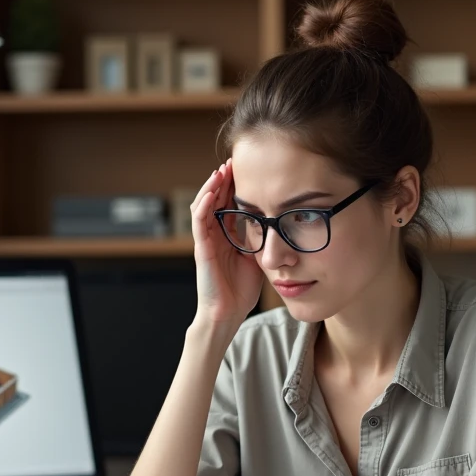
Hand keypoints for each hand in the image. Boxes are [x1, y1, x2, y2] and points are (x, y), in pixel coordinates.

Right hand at [191, 158, 263, 331]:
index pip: (229, 204)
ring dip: (211, 187)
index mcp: (227, 237)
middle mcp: (214, 235)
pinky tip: (211, 191)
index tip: (248, 169)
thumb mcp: (256, 258)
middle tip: (233, 161)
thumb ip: (260, 240)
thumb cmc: (240, 291)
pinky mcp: (201, 249)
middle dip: (224, 180)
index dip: (236, 187)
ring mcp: (206, 241)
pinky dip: (203, 204)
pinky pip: (199, 222)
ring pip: (203, 205)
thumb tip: (277, 223)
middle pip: (216, 200)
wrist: (228, 314)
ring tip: (221, 170)